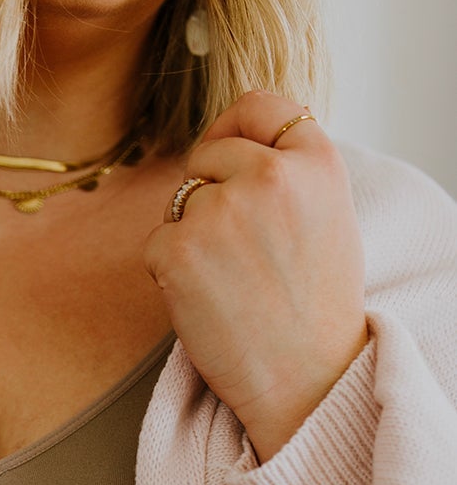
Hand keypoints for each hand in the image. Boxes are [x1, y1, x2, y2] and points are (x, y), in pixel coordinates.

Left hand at [143, 91, 369, 463]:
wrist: (305, 378)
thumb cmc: (314, 306)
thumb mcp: (328, 215)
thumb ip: (290, 170)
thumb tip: (236, 141)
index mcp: (317, 160)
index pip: (258, 105)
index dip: (235, 129)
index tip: (227, 154)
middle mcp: (270, 174)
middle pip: (209, 155)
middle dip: (209, 193)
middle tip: (236, 253)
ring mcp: (222, 210)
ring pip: (181, 203)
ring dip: (191, 237)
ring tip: (231, 283)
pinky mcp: (179, 249)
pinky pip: (156, 243)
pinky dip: (169, 273)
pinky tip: (206, 302)